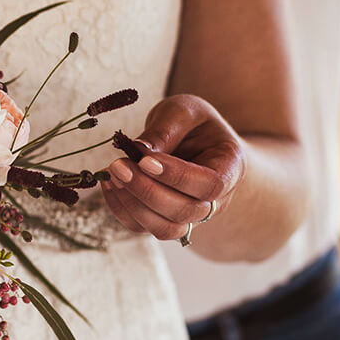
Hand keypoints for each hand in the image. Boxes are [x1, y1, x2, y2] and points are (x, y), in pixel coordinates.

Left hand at [101, 94, 243, 242]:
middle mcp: (215, 201)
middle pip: (185, 211)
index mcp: (230, 169)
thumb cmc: (193, 124)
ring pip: (165, 229)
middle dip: (147, 191)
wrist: (195, 142)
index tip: (144, 160)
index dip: (176, 177)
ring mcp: (190, 216)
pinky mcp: (163, 220)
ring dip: (133, 205)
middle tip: (118, 165)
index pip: (209, 185)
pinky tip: (109, 183)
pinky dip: (121, 209)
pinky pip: (142, 227)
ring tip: (113, 174)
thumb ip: (167, 127)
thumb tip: (139, 150)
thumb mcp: (184, 111)